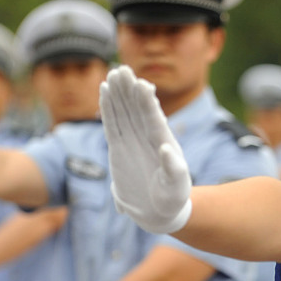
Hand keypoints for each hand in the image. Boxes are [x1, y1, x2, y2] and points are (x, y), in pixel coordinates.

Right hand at [99, 66, 192, 233]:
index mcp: (164, 144)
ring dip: (119, 93)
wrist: (159, 211)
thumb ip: (174, 170)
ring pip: (124, 112)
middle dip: (130, 90)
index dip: (147, 102)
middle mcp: (148, 138)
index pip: (154, 120)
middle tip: (122, 69)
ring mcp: (133, 140)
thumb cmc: (172, 199)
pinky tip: (104, 91)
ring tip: (113, 73)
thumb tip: (168, 150)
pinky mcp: (119, 147)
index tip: (142, 83)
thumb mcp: (176, 187)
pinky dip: (108, 108)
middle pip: (137, 109)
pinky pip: (112, 124)